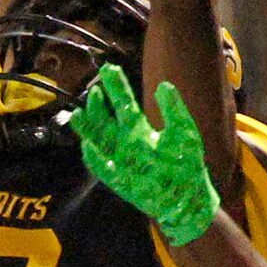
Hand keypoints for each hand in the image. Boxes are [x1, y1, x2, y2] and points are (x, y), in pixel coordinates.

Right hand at [65, 64, 221, 246]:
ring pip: (97, 141)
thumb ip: (174, 110)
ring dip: (87, 129)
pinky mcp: (120, 180)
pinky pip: (103, 169)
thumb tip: (164, 85)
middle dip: (98, 106)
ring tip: (78, 114)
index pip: (123, 104)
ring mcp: (120, 161)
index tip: (109, 68)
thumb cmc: (186, 165)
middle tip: (95, 91)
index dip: (116, 87)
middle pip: (105, 120)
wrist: (187, 198)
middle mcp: (125, 142)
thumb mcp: (184, 133)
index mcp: (139, 129)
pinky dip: (95, 159)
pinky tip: (89, 146)